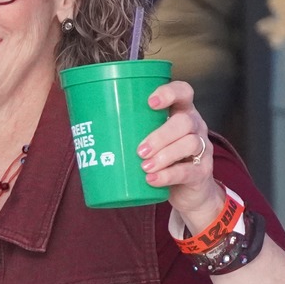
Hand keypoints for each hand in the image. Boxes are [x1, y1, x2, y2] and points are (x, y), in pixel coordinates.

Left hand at [141, 79, 223, 230]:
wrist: (188, 191)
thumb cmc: (160, 158)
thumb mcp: (146, 140)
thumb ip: (127, 131)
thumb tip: (82, 129)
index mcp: (180, 112)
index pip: (183, 92)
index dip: (169, 93)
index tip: (149, 102)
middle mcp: (195, 126)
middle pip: (184, 121)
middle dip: (160, 135)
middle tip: (139, 150)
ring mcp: (202, 149)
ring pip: (189, 143)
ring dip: (164, 155)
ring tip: (143, 166)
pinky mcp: (202, 172)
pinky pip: (188, 170)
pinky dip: (168, 175)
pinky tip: (152, 179)